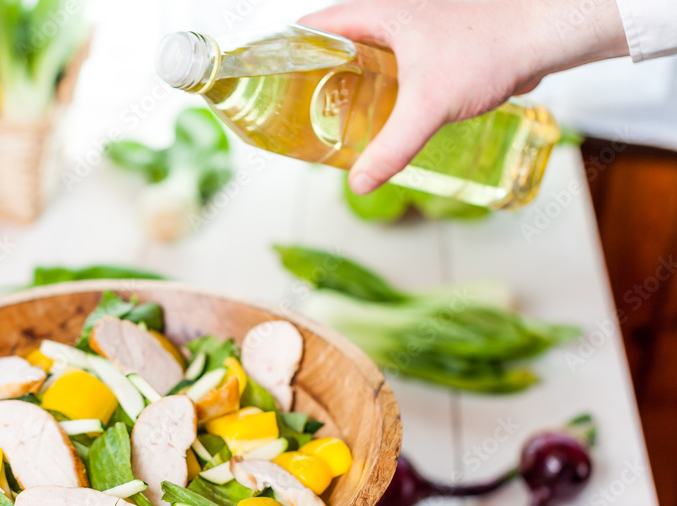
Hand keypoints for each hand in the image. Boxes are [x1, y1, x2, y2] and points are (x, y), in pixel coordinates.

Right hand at [301, 0, 628, 193]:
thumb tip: (360, 182)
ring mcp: (415, 30)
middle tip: (299, 111)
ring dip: (349, 84)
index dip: (286, 49)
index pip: (314, 25)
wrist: (543, 35)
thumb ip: (392, 146)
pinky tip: (382, 117)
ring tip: (333, 119)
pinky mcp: (437, 48)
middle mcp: (393, 16)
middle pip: (336, 44)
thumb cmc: (489, 48)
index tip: (269, 78)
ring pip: (367, 57)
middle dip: (315, 76)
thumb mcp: (429, 104)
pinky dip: (382, 89)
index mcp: (378, 13)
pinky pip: (396, 68)